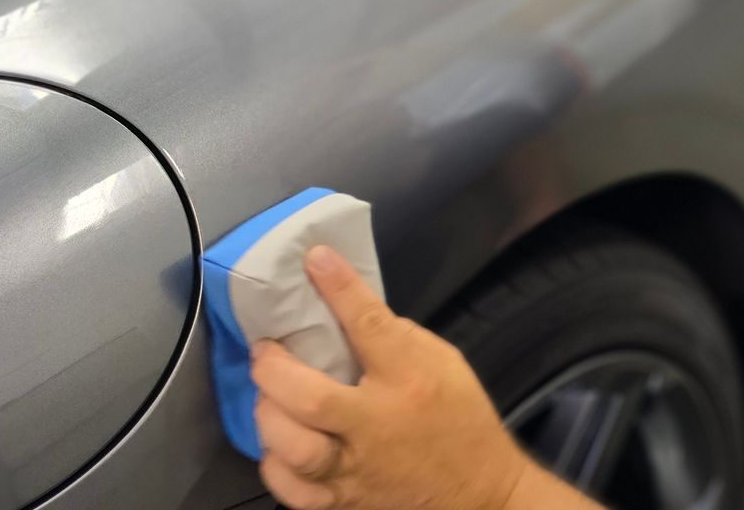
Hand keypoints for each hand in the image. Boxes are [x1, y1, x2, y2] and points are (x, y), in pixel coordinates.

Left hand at [250, 245, 566, 509]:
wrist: (478, 491)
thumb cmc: (459, 418)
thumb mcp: (443, 361)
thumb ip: (396, 338)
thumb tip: (343, 309)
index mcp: (411, 382)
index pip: (369, 326)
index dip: (339, 288)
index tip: (316, 259)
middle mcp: (378, 427)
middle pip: (310, 399)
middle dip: (275, 368)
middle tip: (265, 351)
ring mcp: (356, 471)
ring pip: (294, 449)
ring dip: (269, 416)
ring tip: (269, 397)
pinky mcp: (343, 502)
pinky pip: (293, 492)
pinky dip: (275, 465)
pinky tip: (278, 445)